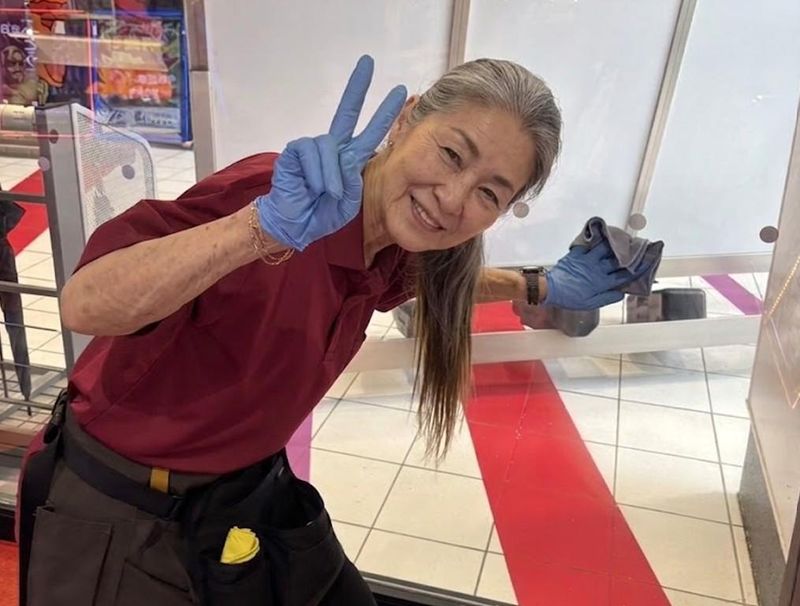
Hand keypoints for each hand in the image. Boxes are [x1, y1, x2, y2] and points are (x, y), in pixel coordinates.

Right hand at [255, 55, 406, 250]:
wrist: (296, 225)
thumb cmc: (322, 214)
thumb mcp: (348, 201)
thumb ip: (353, 180)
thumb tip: (345, 161)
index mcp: (350, 159)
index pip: (370, 132)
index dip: (384, 113)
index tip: (399, 92)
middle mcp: (333, 148)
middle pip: (347, 111)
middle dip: (357, 87)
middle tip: (368, 62)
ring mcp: (314, 147)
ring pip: (329, 146)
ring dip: (331, 175)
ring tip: (328, 193)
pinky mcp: (295, 150)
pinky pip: (310, 152)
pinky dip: (316, 173)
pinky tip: (313, 187)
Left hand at [543, 241, 647, 309]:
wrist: (550, 289)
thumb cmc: (569, 298)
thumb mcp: (590, 303)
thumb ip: (607, 298)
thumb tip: (621, 293)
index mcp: (602, 282)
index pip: (624, 275)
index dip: (636, 269)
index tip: (646, 262)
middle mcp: (597, 269)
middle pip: (617, 259)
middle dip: (629, 253)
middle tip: (638, 246)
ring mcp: (587, 260)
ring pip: (605, 249)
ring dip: (614, 243)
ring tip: (622, 237)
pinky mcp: (577, 255)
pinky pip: (589, 245)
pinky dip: (596, 239)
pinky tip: (601, 234)